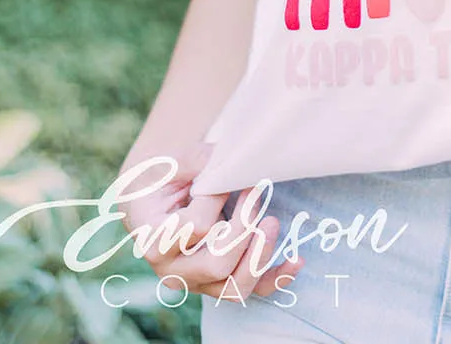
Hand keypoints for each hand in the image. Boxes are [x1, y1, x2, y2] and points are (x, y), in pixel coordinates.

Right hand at [117, 141, 303, 303]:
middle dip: (244, 228)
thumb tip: (231, 159)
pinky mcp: (218, 282)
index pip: (195, 227)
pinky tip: (296, 260)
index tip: (221, 176)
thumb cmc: (162, 178)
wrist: (155, 199)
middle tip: (255, 194)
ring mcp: (197, 281)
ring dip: (260, 255)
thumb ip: (197, 160)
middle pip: (217, 265)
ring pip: (235, 288)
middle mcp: (173, 269)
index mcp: (154, 240)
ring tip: (272, 222)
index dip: (215, 199)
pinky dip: (276, 278)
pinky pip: (251, 290)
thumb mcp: (171, 163)